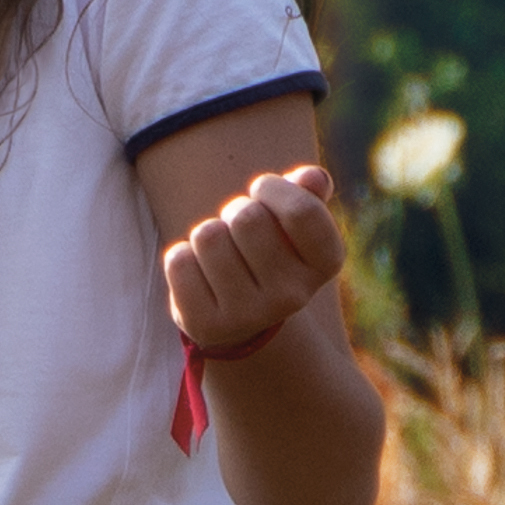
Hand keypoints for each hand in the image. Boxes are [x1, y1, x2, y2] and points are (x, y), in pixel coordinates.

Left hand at [160, 161, 350, 361]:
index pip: (302, 211)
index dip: (273, 188)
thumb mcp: (292, 221)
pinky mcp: (207, 326)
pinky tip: (199, 273)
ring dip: (207, 233)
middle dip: (234, 209)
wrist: (241, 315)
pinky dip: (182, 256)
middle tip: (238, 227)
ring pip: (208, 236)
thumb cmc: (269, 249)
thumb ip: (306, 193)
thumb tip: (312, 178)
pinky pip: (179, 262)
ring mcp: (250, 316)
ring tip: (220, 252)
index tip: (263, 191)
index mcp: (325, 264)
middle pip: (247, 218)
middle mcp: (294, 297)